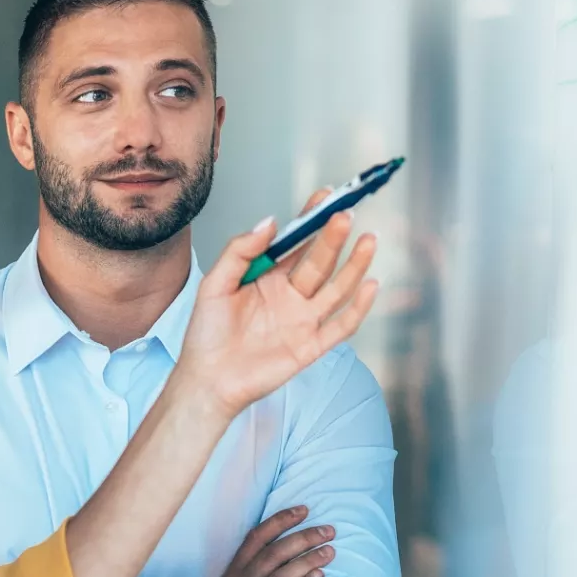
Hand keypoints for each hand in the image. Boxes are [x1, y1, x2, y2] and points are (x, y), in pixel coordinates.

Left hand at [172, 196, 378, 417]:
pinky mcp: (310, 347)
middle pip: (319, 261)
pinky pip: (341, 326)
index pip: (296, 243)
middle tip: (344, 214)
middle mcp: (290, 296)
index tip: (325, 196)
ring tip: (367, 239)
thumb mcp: (215, 284)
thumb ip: (240, 252)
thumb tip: (270, 223)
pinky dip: (358, 307)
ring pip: (337, 288)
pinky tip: (370, 284)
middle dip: (333, 237)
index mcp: (268, 278)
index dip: (311, 220)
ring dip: (354, 265)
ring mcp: (303, 321)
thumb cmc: (206, 335)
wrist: (206, 380)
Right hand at [216, 506, 336, 576]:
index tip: (304, 510)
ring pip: (282, 575)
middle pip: (275, 553)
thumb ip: (252, 564)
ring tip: (330, 551)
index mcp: (235, 569)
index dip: (281, 521)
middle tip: (329, 530)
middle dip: (303, 538)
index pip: (257, 537)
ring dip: (308, 560)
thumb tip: (286, 542)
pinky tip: (320, 576)